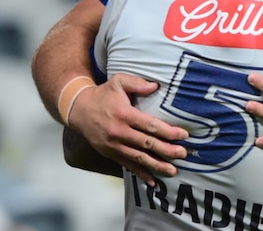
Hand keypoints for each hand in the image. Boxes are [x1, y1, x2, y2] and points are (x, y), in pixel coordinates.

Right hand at [66, 73, 188, 185]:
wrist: (78, 110)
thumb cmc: (103, 94)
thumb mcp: (118, 81)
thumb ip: (137, 83)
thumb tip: (156, 86)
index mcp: (124, 114)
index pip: (150, 125)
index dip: (168, 131)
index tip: (184, 135)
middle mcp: (119, 132)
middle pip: (147, 144)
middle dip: (167, 150)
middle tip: (183, 154)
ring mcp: (113, 145)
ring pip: (138, 158)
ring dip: (156, 165)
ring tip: (173, 171)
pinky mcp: (110, 153)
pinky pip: (127, 165)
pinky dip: (140, 174)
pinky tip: (153, 181)